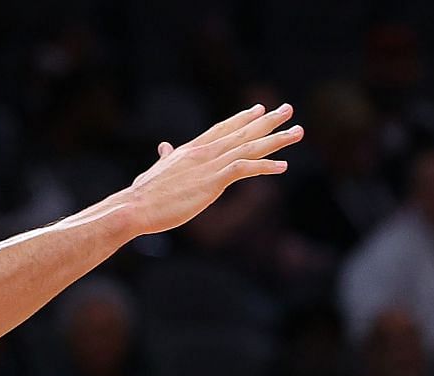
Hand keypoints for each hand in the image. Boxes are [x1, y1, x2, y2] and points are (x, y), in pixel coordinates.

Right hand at [117, 104, 302, 236]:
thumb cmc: (143, 195)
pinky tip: (283, 166)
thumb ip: (165, 158)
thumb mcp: (155, 171)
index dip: (243, 119)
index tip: (260, 109)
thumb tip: (164, 147)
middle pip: (242, 132)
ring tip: (297, 132)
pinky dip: (265, 167)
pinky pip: (245, 168)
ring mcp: (209, 165)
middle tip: (289, 110)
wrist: (136, 206)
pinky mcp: (213, 181)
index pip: (222, 128)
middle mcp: (204, 152)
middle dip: (268, 121)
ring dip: (276, 139)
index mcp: (191, 149)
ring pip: (250, 147)